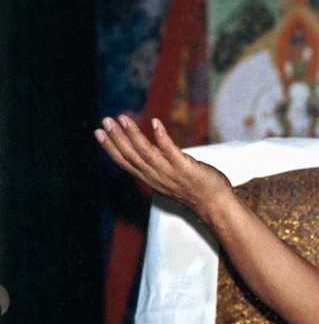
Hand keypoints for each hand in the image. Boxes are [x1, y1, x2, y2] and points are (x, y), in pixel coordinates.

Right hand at [94, 115, 232, 218]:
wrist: (215, 204)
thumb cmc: (196, 188)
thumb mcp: (170, 177)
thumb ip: (158, 164)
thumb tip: (149, 147)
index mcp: (151, 178)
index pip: (125, 162)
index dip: (110, 147)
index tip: (98, 132)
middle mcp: (157, 177)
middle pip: (131, 156)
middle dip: (116, 138)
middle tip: (105, 120)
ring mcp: (170, 173)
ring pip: (146, 153)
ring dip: (133, 135)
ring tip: (123, 119)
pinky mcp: (185, 168)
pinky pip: (170, 151)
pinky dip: (161, 137)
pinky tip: (155, 123)